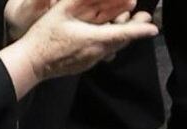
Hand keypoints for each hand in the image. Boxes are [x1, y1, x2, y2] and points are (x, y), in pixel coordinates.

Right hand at [2, 0, 154, 90]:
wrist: (32, 63)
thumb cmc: (44, 35)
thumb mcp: (62, 11)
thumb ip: (82, 0)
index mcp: (94, 39)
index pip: (123, 35)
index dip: (140, 30)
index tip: (154, 28)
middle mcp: (97, 53)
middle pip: (121, 41)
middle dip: (134, 29)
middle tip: (144, 17)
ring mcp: (91, 61)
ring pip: (113, 47)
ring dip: (122, 35)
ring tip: (128, 21)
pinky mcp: (85, 65)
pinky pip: (103, 52)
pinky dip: (110, 42)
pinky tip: (106, 33)